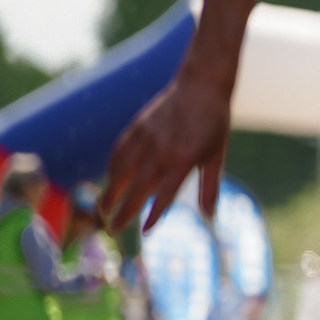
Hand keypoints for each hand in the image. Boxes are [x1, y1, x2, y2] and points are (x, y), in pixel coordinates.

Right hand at [101, 71, 232, 229]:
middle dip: (124, 211)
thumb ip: (210, 187)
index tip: (144, 232)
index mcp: (182, 161)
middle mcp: (160, 152)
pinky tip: (110, 179)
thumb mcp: (217, 156)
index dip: (154, 215)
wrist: (201, 87)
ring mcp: (145, 139)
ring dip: (111, 192)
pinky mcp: (136, 128)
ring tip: (103, 211)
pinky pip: (119, 152)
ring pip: (121, 172)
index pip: (164, 195)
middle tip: (113, 230)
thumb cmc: (214, 125)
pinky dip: (112, 168)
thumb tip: (210, 217)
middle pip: (137, 188)